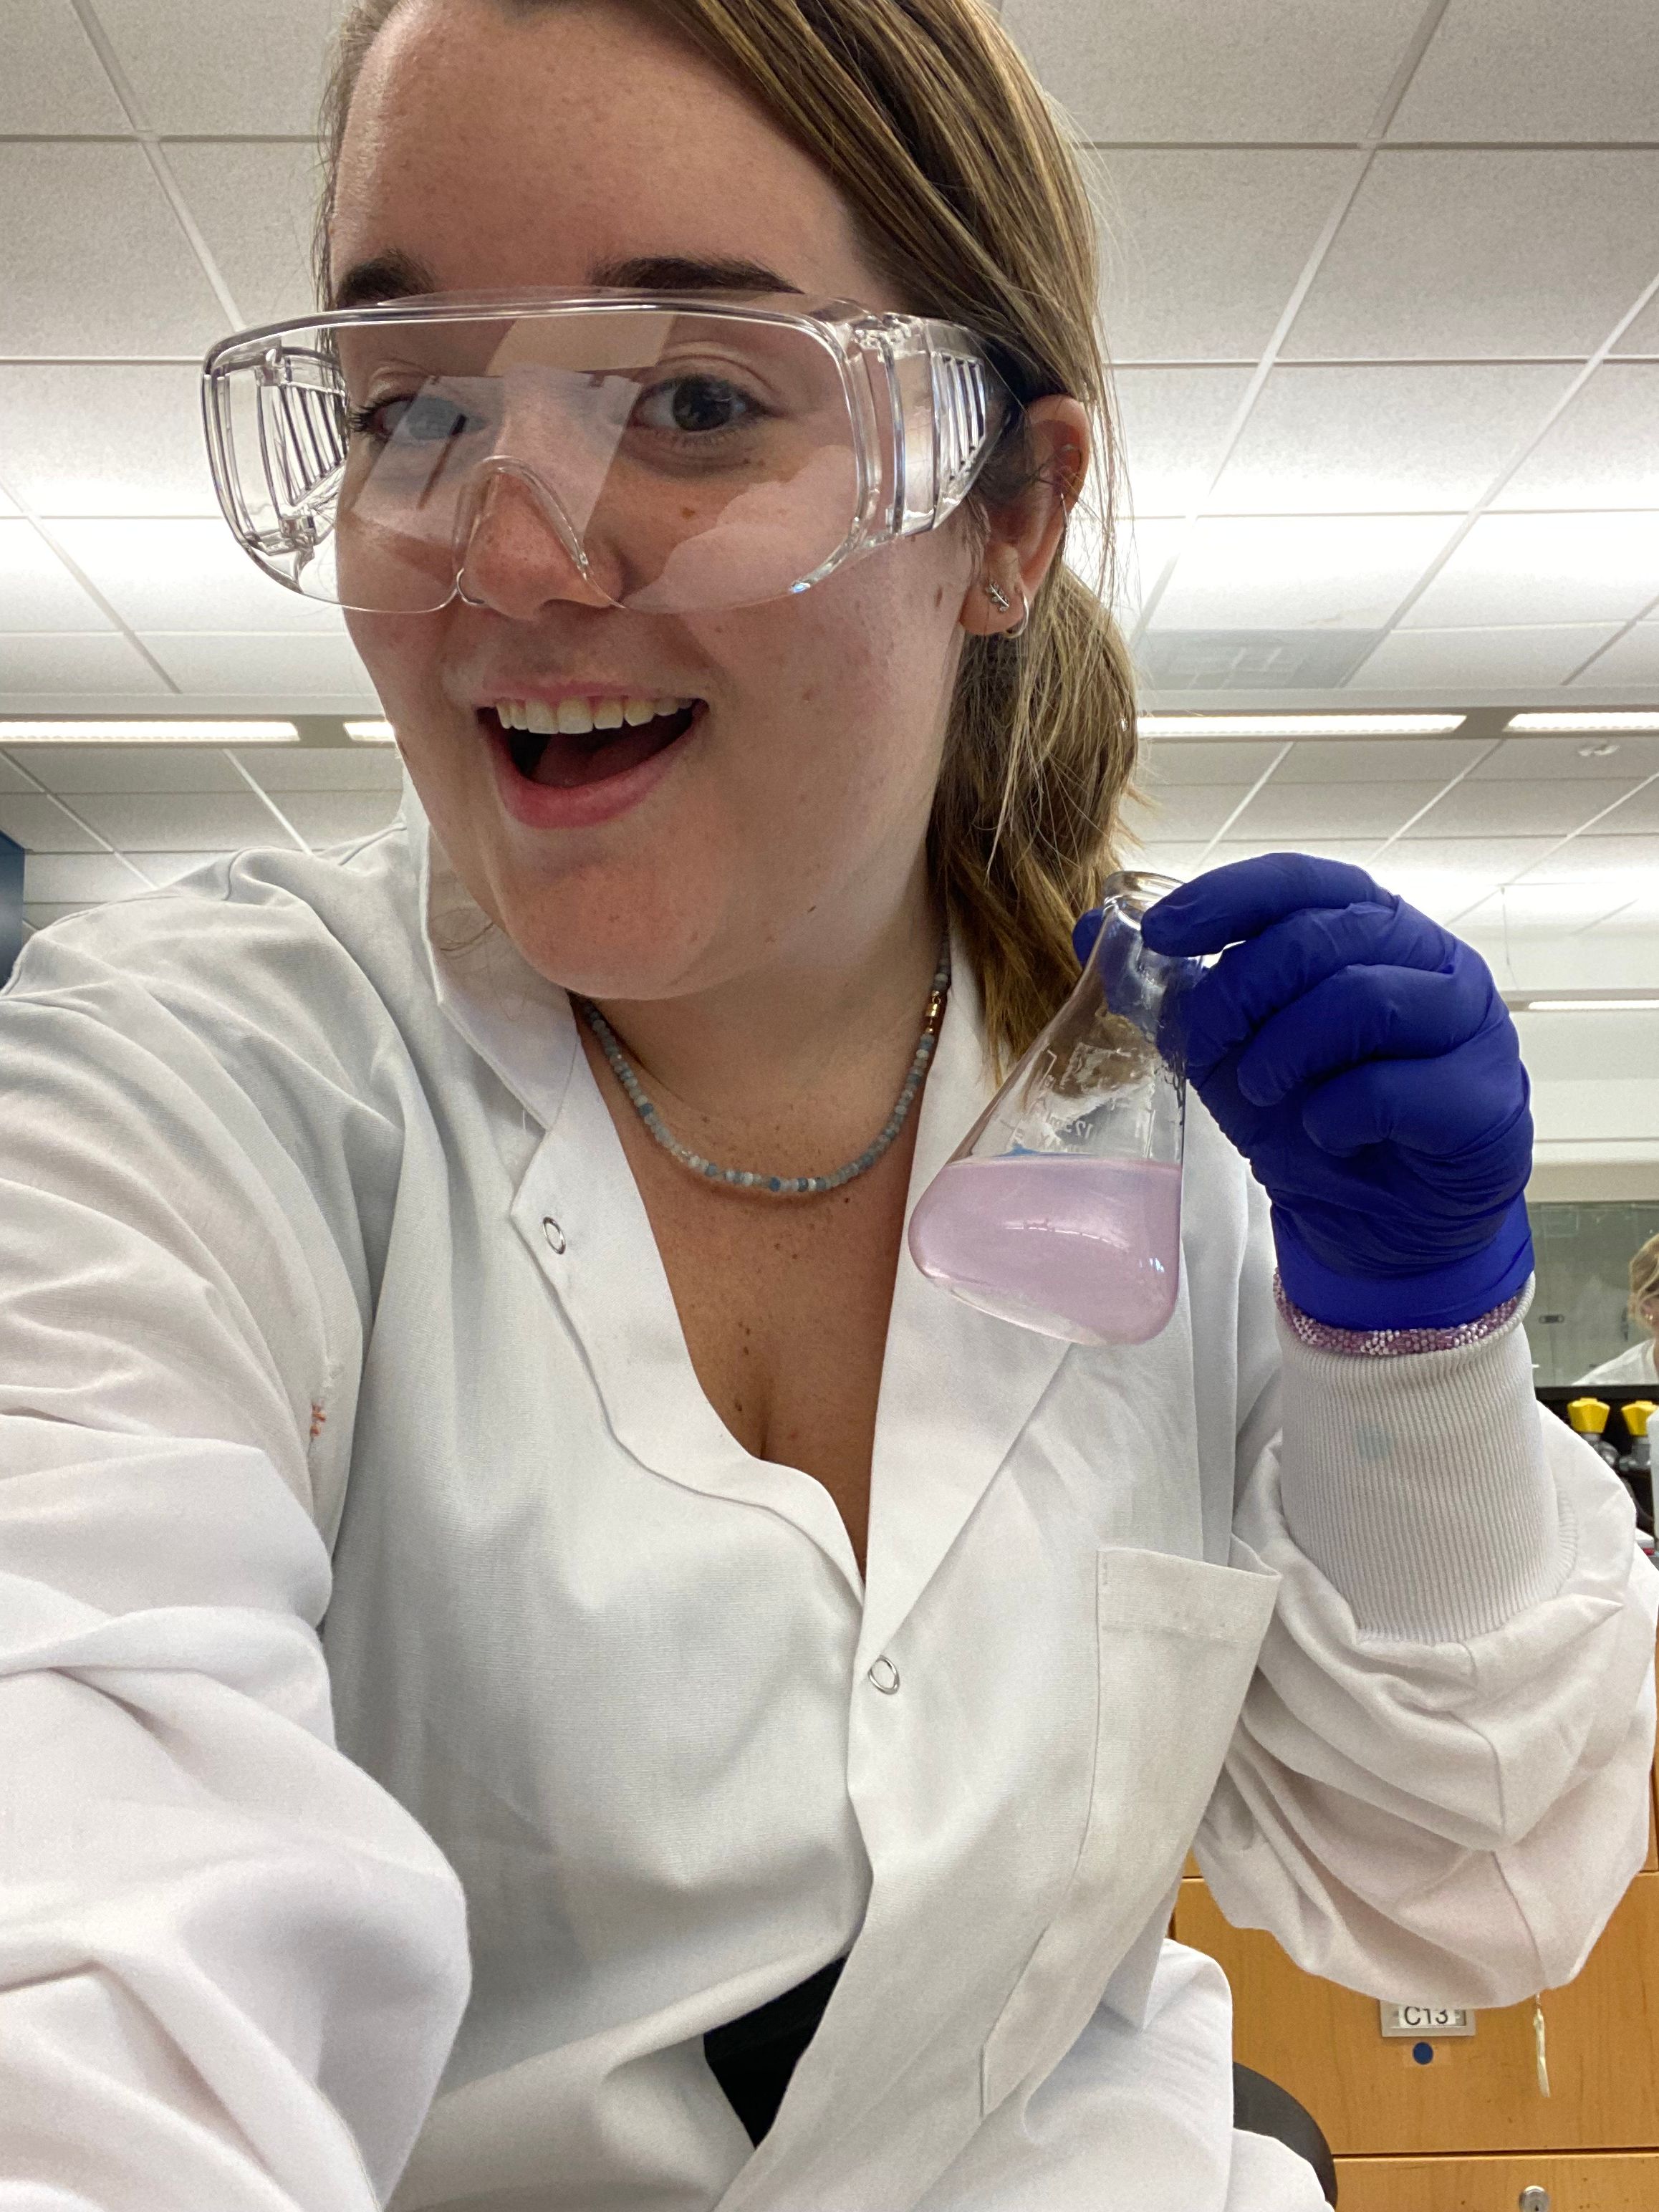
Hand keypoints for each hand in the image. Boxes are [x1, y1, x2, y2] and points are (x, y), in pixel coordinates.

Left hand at [1074, 854, 1533, 1329]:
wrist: (1379, 1221)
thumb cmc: (1315, 1116)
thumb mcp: (1231, 1053)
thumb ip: (1174, 992)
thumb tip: (1091, 928)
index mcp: (1369, 929)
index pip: (1303, 882)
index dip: (1230, 898)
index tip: (1164, 933)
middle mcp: (1429, 960)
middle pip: (1325, 937)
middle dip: (1242, 990)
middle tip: (1204, 1045)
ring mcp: (1468, 1025)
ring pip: (1365, 999)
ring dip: (1286, 1051)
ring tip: (1263, 1094)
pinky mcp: (1484, 1099)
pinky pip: (1395, 1088)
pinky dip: (1337, 1114)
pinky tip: (1324, 1135)